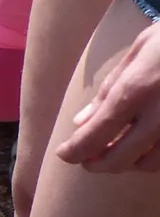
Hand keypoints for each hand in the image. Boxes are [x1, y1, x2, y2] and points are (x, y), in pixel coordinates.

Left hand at [56, 21, 159, 171]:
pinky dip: (154, 156)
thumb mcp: (139, 51)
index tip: (65, 153)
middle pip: (118, 161)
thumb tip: (81, 123)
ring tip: (122, 147)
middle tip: (89, 158)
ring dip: (129, 161)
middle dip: (96, 164)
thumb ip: (109, 89)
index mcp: (137, 91)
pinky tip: (147, 143)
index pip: (93, 137)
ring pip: (148, 165)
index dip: (73, 152)